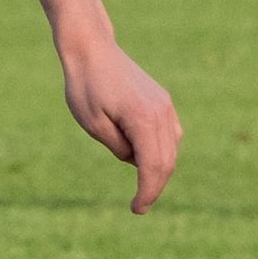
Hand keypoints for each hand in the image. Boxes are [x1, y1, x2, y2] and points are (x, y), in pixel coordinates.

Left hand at [60, 25, 181, 213]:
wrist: (92, 49)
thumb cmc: (85, 86)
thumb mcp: (93, 124)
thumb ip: (118, 148)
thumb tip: (136, 162)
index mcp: (143, 119)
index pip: (153, 166)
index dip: (147, 193)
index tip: (136, 209)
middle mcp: (161, 112)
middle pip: (167, 161)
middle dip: (154, 187)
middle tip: (138, 206)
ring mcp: (164, 105)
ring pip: (172, 148)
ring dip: (159, 170)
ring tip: (140, 184)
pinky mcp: (162, 100)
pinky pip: (170, 134)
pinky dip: (162, 151)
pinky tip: (144, 158)